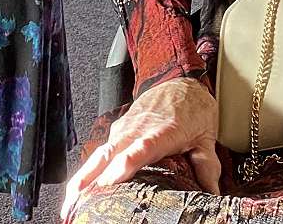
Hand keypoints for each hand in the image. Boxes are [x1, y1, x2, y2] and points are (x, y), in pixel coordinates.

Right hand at [62, 75, 218, 218]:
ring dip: (84, 177)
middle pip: (110, 154)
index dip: (125, 163)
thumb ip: (207, 166)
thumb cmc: (193, 107)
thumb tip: (212, 194)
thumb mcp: (206, 137)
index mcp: (163, 131)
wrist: (182, 79)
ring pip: (100, 153)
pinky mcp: (119, 129)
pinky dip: (88, 169)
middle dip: (92, 179)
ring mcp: (126, 128)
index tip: (111, 180)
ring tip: (70, 202)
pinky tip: (78, 188)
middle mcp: (139, 128)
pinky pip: (101, 150)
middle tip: (77, 203)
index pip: (141, 148)